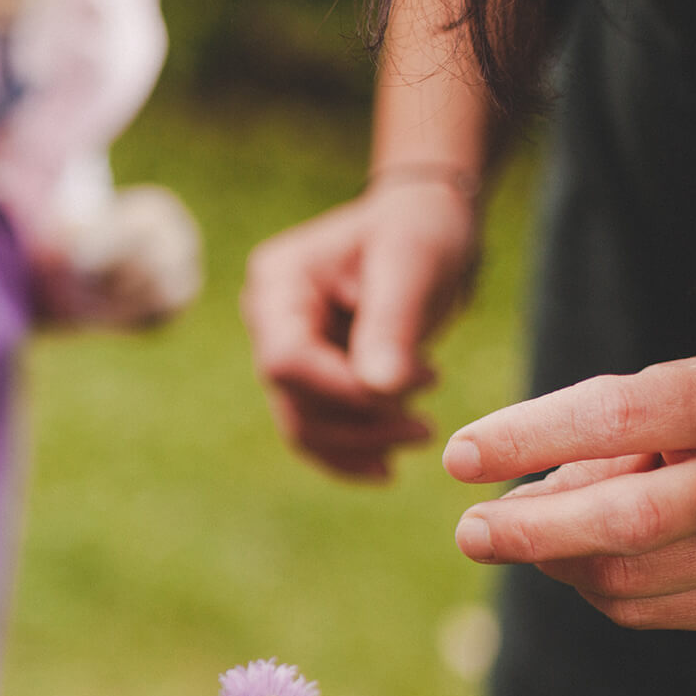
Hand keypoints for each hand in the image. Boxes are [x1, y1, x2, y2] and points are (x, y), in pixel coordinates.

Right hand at [240, 179, 480, 477]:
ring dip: (359, 443)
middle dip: (358, 423)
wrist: (427, 227)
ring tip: (421, 433)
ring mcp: (285, 351)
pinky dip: (350, 453)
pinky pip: (317, 429)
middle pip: (292, 399)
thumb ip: (392, 326)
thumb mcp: (414, 265)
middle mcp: (268, 321)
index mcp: (278, 283)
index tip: (415, 386)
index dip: (342, 390)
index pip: (286, 360)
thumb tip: (381, 392)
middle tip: (425, 427)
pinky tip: (386, 469)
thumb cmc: (421, 231)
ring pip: (302, 424)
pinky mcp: (310, 378)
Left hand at [446, 351, 695, 629]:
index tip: (459, 455)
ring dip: (555, 559)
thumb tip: (524, 497)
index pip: (621, 414)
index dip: (531, 435)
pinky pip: (650, 609)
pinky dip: (594, 587)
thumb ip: (612, 433)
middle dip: (533, 531)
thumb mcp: (691, 395)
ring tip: (520, 528)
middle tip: (470, 532)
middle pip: (628, 519)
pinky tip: (574, 557)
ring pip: (629, 576)